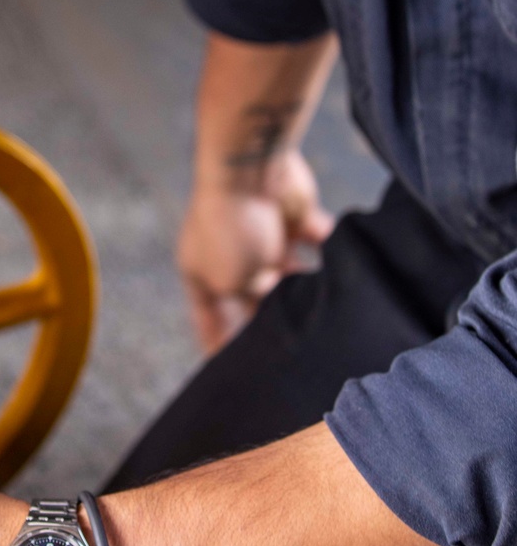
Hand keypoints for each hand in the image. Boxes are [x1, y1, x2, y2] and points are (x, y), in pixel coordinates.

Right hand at [177, 149, 332, 355]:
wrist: (252, 167)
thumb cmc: (230, 225)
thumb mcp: (233, 280)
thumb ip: (255, 303)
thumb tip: (280, 310)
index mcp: (203, 272)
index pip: (210, 319)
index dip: (219, 347)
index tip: (233, 378)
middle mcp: (232, 256)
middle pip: (255, 299)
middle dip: (273, 320)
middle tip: (294, 351)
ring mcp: (264, 236)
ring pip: (290, 274)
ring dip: (303, 289)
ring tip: (322, 314)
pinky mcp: (294, 217)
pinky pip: (317, 242)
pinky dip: (328, 253)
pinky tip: (342, 271)